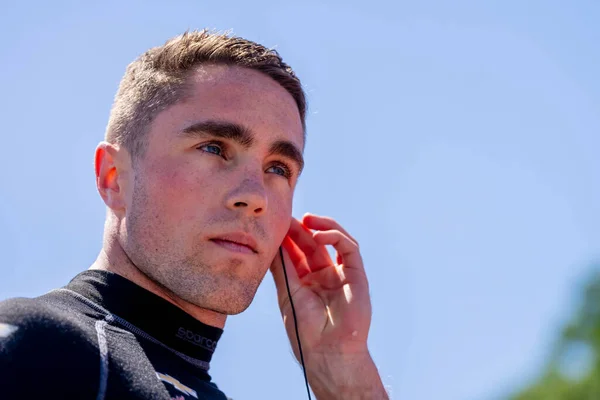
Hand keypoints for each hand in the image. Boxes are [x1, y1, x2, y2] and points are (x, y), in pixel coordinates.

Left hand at [270, 213, 386, 397]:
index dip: (288, 239)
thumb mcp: (288, 294)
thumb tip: (271, 243)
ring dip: (320, 227)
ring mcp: (341, 275)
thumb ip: (282, 268)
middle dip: (301, 230)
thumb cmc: (305, 330)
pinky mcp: (357, 275)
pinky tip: (320, 235)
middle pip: (312, 245)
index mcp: (306, 283)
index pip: (297, 254)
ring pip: (333, 242)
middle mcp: (324, 277)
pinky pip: (349, 249)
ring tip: (306, 219)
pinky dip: (336, 237)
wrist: (327, 353)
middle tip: (289, 218)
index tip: (277, 225)